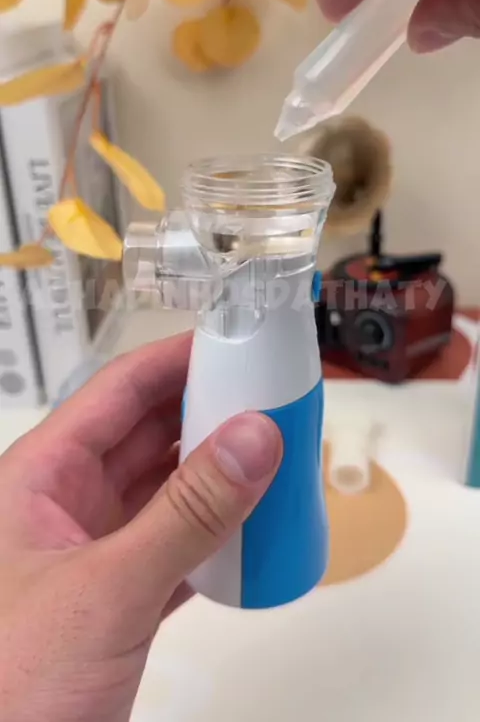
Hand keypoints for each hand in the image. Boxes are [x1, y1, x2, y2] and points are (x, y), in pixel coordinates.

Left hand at [0, 333, 281, 721]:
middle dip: (209, 413)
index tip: (239, 340)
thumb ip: (187, 513)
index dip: (177, 358)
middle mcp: (65, 504)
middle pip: (147, 435)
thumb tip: (258, 434)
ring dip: (218, 477)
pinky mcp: (115, 599)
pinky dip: (215, 537)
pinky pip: (175, 546)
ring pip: (165, 492)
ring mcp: (91, 552)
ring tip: (278, 456)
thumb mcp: (106, 588)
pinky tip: (255, 531)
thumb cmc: (16, 681)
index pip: (118, 391)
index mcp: (40, 476)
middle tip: (276, 397)